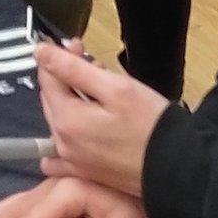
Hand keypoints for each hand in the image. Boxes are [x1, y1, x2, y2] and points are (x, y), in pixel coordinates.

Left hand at [36, 40, 169, 198]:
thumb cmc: (152, 128)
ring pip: (62, 118)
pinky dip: (72, 130)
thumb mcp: (116, 87)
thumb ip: (73, 69)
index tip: (78, 46)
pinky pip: (64, 147)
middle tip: (96, 68)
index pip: (47, 77)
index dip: (60, 55)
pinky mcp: (86, 172)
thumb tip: (41, 52)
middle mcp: (62, 143)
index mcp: (67, 120)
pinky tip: (90, 124)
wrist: (176, 168)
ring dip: (75, 100)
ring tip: (104, 94)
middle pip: (53, 98)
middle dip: (68, 77)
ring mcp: (73, 161)